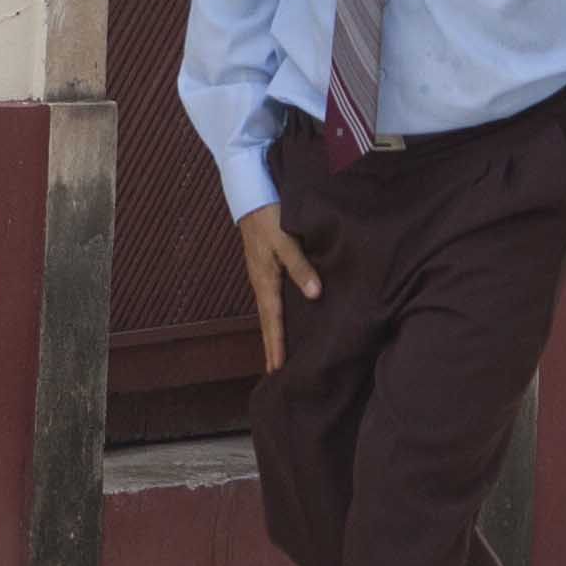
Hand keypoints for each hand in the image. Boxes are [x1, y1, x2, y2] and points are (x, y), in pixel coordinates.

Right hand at [238, 205, 320, 369]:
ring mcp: (260, 274)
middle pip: (266, 321)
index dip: (276, 345)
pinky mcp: (264, 266)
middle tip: (274, 371)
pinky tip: (281, 316)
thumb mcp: (285, 241)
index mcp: (265, 281)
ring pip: (267, 310)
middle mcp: (260, 282)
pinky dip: (273, 314)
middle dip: (270, 345)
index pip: (272, 321)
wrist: (250, 194)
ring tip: (277, 351)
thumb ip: (300, 266)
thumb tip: (315, 294)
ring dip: (271, 331)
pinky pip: (269, 298)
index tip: (277, 369)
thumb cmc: (269, 218)